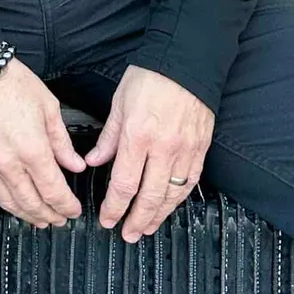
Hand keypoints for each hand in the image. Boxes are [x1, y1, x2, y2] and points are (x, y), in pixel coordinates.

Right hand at [0, 54, 86, 229]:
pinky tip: (20, 206)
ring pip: (13, 204)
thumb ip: (62, 141)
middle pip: (33, 203)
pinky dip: (11, 205)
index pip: (53, 190)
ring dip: (30, 216)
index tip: (74, 209)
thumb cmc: (12, 83)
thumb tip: (75, 164)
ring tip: (43, 220)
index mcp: (32, 148)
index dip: (66, 205)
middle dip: (51, 215)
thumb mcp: (48, 106)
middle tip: (62, 219)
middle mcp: (11, 163)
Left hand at [83, 65, 213, 242]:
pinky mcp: (201, 146)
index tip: (107, 218)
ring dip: (159, 215)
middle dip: (136, 220)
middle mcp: (163, 146)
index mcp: (138, 135)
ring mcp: (185, 148)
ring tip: (147, 227)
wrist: (186, 59)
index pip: (124, 183)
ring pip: (173, 194)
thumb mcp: (120, 102)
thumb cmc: (151, 75)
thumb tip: (93, 161)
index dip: (114, 207)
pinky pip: (191, 180)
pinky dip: (180, 197)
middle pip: (149, 197)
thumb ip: (108, 137)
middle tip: (127, 234)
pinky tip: (171, 205)